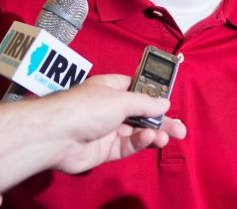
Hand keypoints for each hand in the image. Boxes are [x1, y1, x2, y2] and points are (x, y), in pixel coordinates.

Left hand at [49, 74, 186, 173]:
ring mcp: (106, 129)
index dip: (152, 94)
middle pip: (140, 113)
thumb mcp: (121, 99)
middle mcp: (109, 107)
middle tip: (180, 128)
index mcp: (110, 88)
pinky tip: (149, 139)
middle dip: (161, 120)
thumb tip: (164, 103)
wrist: (56, 136)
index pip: (136, 88)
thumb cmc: (84, 108)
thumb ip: (145, 104)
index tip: (169, 100)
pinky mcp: (104, 150)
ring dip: (154, 133)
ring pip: (136, 132)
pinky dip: (140, 143)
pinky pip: (127, 146)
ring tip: (169, 136)